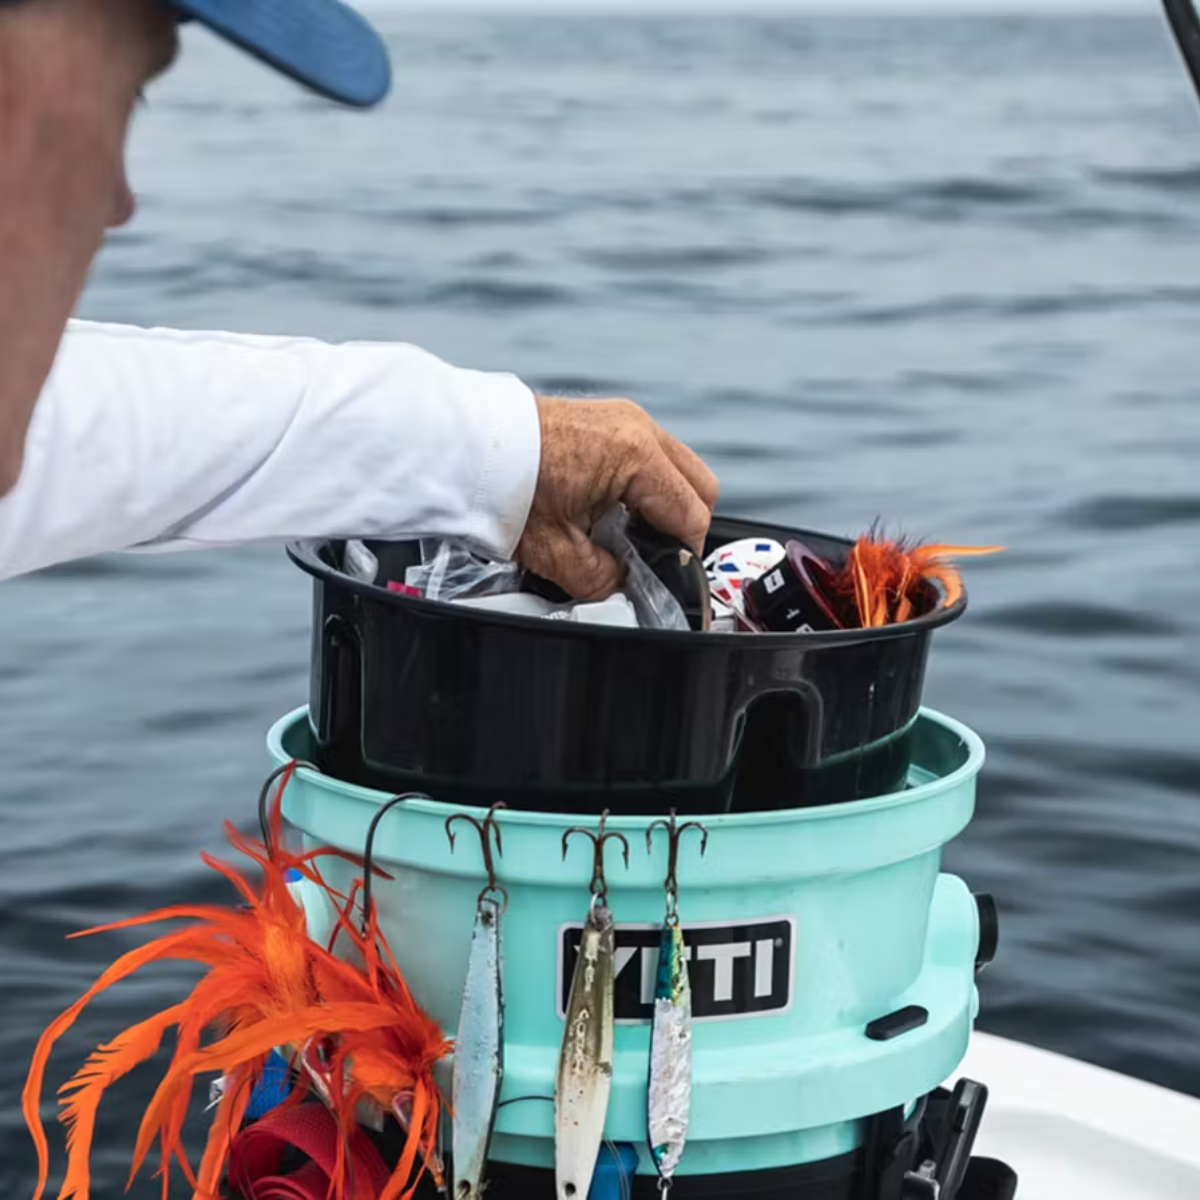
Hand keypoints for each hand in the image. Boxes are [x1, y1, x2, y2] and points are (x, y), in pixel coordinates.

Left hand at [517, 395, 718, 599]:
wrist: (462, 448)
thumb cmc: (501, 486)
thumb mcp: (557, 552)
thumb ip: (602, 579)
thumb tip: (624, 590)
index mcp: (636, 455)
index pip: (690, 515)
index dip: (684, 557)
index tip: (672, 581)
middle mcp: (637, 428)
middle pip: (698, 487)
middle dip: (683, 529)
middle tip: (654, 562)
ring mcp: (623, 419)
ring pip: (677, 469)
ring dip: (663, 506)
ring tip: (627, 537)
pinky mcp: (605, 421)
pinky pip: (649, 457)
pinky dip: (644, 487)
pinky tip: (612, 512)